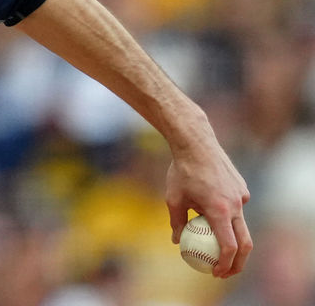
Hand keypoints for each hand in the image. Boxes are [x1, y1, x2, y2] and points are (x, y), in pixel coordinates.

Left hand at [166, 142, 251, 276]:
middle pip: (244, 242)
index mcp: (219, 210)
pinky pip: (236, 208)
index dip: (225, 264)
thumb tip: (177, 242)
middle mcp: (235, 205)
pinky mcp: (242, 189)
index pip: (229, 246)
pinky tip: (208, 203)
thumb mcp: (173, 199)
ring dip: (230, 236)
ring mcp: (241, 196)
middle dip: (238, 262)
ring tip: (212, 238)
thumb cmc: (181, 171)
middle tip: (225, 272)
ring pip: (240, 224)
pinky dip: (226, 214)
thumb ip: (177, 222)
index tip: (216, 273)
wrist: (196, 144)